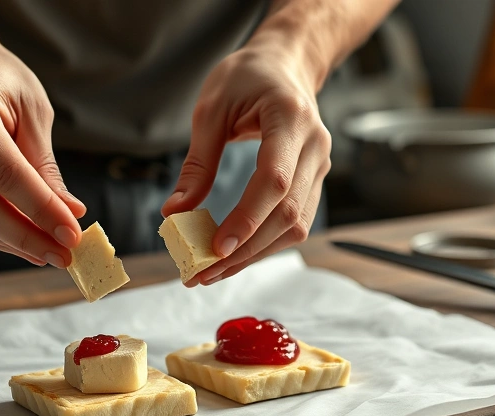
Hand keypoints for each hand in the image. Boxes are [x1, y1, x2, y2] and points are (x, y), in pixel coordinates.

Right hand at [0, 26, 85, 267]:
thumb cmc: (2, 81)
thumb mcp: (34, 110)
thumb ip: (45, 165)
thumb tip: (69, 214)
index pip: (6, 174)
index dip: (41, 210)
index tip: (73, 235)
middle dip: (27, 237)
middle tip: (64, 256)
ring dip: (12, 243)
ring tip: (49, 253)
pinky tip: (24, 242)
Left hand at [161, 40, 331, 284]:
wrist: (285, 64)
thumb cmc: (246, 78)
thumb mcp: (210, 109)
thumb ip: (196, 163)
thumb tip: (174, 212)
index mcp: (290, 119)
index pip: (274, 180)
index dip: (248, 219)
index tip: (216, 248)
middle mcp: (315, 145)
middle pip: (287, 213)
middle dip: (245, 250)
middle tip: (202, 273)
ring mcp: (320, 165)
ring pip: (295, 226)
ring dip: (254, 255)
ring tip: (212, 272)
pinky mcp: (314, 180)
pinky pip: (294, 222)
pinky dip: (263, 244)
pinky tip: (233, 256)